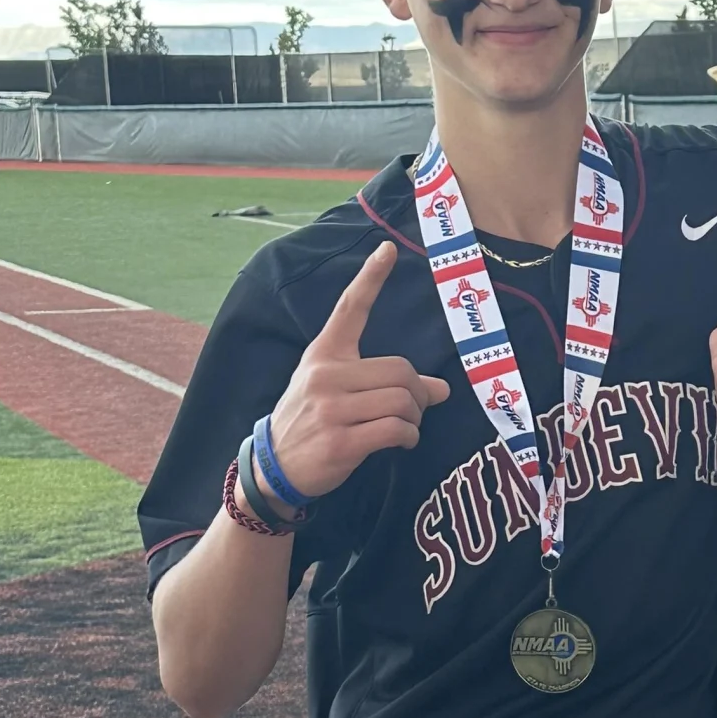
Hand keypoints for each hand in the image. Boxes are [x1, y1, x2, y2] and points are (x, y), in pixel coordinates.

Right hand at [263, 241, 450, 501]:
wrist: (275, 467)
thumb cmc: (313, 422)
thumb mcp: (337, 391)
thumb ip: (382, 382)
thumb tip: (441, 389)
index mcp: (324, 354)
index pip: (350, 309)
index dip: (370, 278)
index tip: (388, 249)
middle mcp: (325, 375)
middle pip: (401, 370)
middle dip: (418, 393)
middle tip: (416, 408)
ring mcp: (331, 409)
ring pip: (403, 401)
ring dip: (415, 418)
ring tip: (404, 427)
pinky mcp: (340, 441)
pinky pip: (396, 429)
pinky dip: (409, 437)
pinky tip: (401, 441)